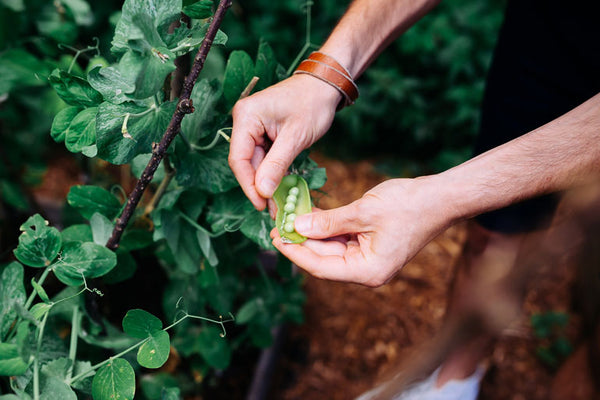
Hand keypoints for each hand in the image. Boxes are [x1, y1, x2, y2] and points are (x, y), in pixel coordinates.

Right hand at [229, 74, 341, 210]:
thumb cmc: (312, 104)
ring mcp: (253, 127)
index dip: (248, 184)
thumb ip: (276, 164)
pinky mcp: (264, 133)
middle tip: (272, 209)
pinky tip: (281, 191)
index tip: (260, 204)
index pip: (238, 158)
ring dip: (267, 183)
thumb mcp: (295, 137)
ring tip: (278, 205)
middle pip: (245, 162)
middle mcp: (245, 121)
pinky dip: (273, 173)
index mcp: (246, 116)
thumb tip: (262, 191)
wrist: (325, 86)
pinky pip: (265, 158)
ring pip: (255, 163)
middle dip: (259, 187)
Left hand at [271, 176, 456, 285]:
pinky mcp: (369, 244)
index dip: (295, 253)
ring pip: (330, 248)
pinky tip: (309, 214)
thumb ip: (329, 222)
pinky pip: (341, 239)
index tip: (276, 238)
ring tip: (289, 216)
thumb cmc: (409, 205)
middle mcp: (366, 269)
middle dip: (300, 241)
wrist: (440, 198)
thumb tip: (297, 227)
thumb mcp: (363, 212)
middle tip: (277, 223)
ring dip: (311, 232)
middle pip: (323, 259)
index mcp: (368, 270)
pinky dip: (326, 227)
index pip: (321, 267)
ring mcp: (368, 258)